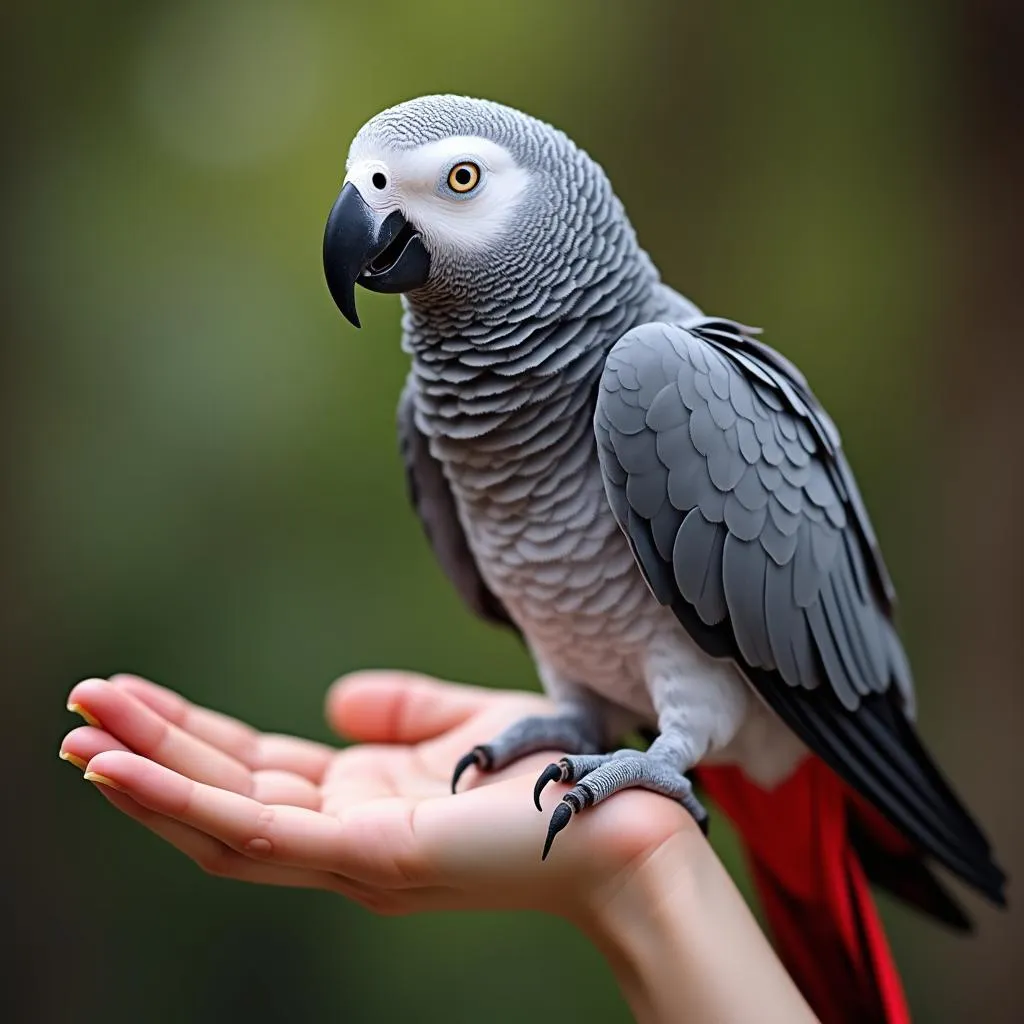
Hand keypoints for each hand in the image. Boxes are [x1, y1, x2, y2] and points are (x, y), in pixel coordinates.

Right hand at [59, 671, 699, 924]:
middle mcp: (339, 836)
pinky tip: (126, 768)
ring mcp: (347, 853)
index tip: (130, 695)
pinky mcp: (367, 855)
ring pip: (218, 820)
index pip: (252, 771)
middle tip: (81, 704)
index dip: (188, 736)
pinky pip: (253, 832)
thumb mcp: (462, 725)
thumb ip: (402, 713)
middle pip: (221, 794)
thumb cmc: (549, 773)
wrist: (619, 816)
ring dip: (146, 775)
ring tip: (80, 732)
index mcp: (358, 803)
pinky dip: (182, 802)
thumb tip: (336, 700)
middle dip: (149, 750)